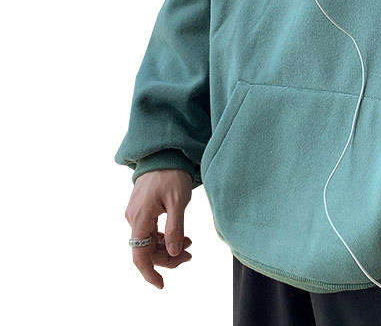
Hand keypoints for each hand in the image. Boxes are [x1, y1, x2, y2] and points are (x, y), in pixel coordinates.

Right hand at [125, 169, 193, 287]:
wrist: (164, 153)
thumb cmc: (172, 174)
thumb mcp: (178, 201)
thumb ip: (175, 228)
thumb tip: (172, 252)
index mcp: (140, 218)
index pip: (140, 255)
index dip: (149, 272)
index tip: (162, 284)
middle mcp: (133, 218)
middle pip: (146, 250)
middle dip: (167, 257)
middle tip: (189, 256)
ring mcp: (136, 213)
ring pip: (148, 241)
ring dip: (167, 247)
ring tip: (189, 246)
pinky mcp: (141, 209)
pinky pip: (149, 230)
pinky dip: (163, 237)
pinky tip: (180, 236)